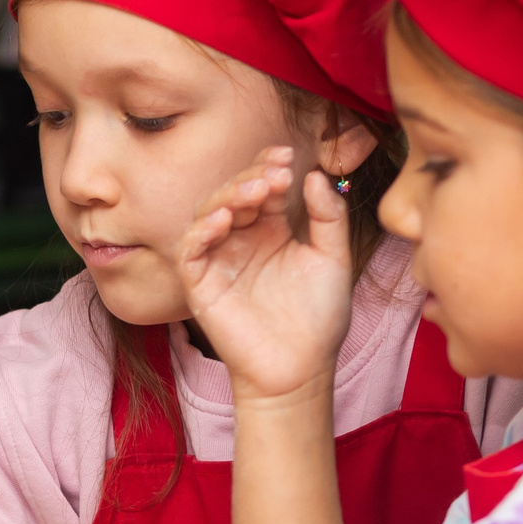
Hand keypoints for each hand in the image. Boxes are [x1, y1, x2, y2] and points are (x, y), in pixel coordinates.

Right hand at [178, 149, 353, 406]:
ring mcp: (219, 259)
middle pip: (234, 194)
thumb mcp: (333, 258)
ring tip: (256, 192)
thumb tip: (314, 175)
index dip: (269, 166)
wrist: (301, 368)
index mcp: (271, 229)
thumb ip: (328, 217)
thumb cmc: (319, 318)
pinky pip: (190, 249)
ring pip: (209, 213)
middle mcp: (241, 239)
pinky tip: (224, 220)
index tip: (287, 155)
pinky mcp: (200, 283)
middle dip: (252, 179)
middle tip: (275, 174)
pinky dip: (202, 230)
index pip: (263, 186)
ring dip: (229, 197)